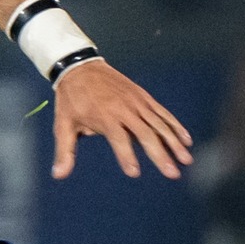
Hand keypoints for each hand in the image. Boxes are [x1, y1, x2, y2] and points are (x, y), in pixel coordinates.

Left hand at [52, 61, 192, 180]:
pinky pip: (163, 113)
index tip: (134, 172)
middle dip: (160, 154)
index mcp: (105, 117)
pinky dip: (175, 126)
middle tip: (172, 174)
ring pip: (160, 124)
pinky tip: (186, 140)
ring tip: (186, 160)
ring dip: (174, 143)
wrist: (81, 68)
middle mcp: (125, 109)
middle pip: (146, 134)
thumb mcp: (63, 125)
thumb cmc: (71, 100)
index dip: (126, 155)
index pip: (118, 139)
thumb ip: (65, 151)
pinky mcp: (144, 98)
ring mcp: (138, 103)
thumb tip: (58, 175)